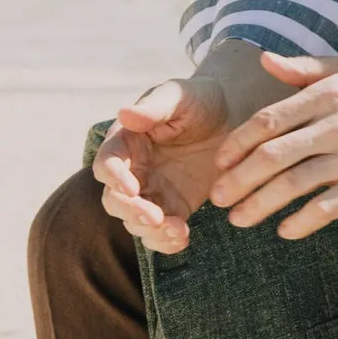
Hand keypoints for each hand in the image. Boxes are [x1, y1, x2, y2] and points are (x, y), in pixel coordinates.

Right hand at [91, 73, 234, 255]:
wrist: (230, 116)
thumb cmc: (199, 99)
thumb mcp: (179, 96)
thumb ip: (154, 107)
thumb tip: (124, 114)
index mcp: (126, 141)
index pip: (107, 164)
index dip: (114, 178)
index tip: (132, 188)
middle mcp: (132, 170)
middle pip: (114, 200)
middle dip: (131, 212)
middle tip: (155, 217)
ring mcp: (151, 191)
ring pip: (135, 222)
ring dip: (151, 231)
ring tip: (178, 230)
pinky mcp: (172, 207)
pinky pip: (160, 233)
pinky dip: (166, 242)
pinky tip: (183, 239)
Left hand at [209, 54, 337, 239]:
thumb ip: (304, 69)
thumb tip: (264, 61)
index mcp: (328, 94)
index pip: (269, 121)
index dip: (238, 143)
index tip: (219, 162)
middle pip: (274, 156)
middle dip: (239, 180)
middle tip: (218, 198)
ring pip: (296, 185)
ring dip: (261, 205)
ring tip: (239, 220)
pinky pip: (330, 207)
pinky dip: (303, 221)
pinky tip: (285, 230)